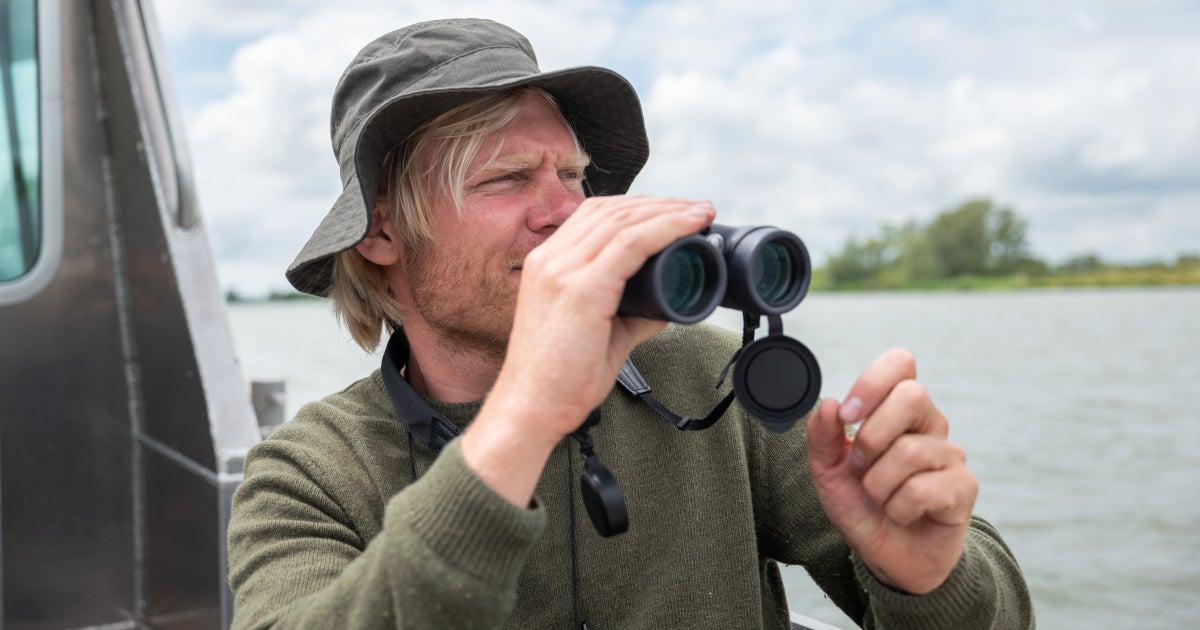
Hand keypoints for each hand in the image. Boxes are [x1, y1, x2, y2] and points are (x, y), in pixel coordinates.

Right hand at [465, 196, 714, 504]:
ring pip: (623, 221)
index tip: (674, 211)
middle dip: (660, 203)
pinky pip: (631, 244)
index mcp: (547, 264)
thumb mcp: (599, 333)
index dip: (637, 207)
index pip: (594, 214)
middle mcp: (550, 259)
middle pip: (611, 210)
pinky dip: (665, 229)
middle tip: (697, 209)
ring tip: (701, 212)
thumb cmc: (559, 379)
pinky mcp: (581, 289)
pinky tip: (689, 225)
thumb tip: (667, 303)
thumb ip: (632, 314)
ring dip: (669, 210)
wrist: (530, 410)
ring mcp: (562, 270)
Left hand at [806, 349, 977, 593]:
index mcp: (897, 409)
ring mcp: (949, 454)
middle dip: (873, 436)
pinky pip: (923, 489)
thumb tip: (828, 404)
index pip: (901, 363)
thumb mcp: (827, 471)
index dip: (872, 383)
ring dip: (878, 484)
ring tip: (879, 498)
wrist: (887, 554)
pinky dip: (898, 507)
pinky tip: (902, 513)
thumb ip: (821, 436)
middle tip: (860, 467)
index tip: (848, 416)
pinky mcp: (963, 487)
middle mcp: (929, 423)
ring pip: (910, 451)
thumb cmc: (862, 505)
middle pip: (913, 395)